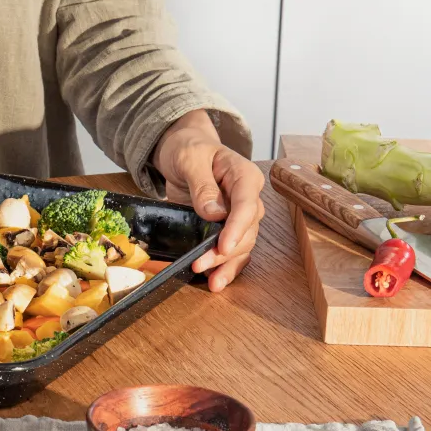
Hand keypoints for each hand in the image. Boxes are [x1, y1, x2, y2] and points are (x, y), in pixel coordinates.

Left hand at [151, 110, 265, 290]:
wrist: (183, 148)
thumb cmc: (189, 148)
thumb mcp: (190, 159)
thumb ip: (202, 185)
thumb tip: (214, 213)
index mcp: (244, 176)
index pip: (247, 205)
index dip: (237, 228)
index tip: (223, 247)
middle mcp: (247, 197)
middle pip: (247, 230)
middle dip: (225, 252)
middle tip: (200, 265)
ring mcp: (238, 214)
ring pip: (243, 245)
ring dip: (227, 265)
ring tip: (212, 282)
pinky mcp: (227, 227)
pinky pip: (233, 250)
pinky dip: (226, 266)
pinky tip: (216, 280)